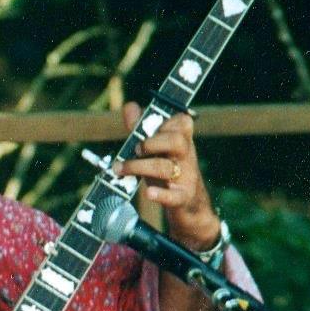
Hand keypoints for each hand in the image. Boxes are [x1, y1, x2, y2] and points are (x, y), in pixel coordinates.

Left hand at [115, 102, 220, 250]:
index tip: (147, 130)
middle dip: (152, 142)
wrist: (189, 205)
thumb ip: (142, 127)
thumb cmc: (168, 170)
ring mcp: (186, 177)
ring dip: (139, 167)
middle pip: (176, 141)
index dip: (164, 123)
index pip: (182, 122)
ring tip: (121, 169)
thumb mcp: (155, 148)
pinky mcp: (182, 198)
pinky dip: (161, 194)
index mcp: (182, 140)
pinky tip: (149, 193)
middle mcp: (186, 156)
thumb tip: (130, 105)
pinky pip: (174, 196)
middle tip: (136, 149)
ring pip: (166, 168)